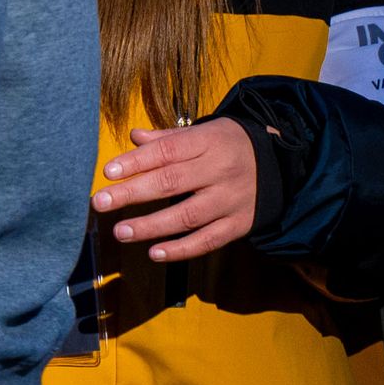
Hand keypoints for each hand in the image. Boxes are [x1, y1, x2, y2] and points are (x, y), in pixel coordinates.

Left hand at [93, 117, 261, 262]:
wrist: (284, 164)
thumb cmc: (230, 146)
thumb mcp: (205, 131)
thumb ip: (167, 138)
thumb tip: (133, 137)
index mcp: (208, 142)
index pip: (167, 151)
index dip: (136, 161)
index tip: (109, 172)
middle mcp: (219, 171)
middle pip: (171, 183)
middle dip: (132, 194)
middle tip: (100, 203)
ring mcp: (230, 200)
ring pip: (187, 216)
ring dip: (150, 226)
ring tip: (120, 231)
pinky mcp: (238, 225)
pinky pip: (207, 240)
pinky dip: (181, 249)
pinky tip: (154, 253)